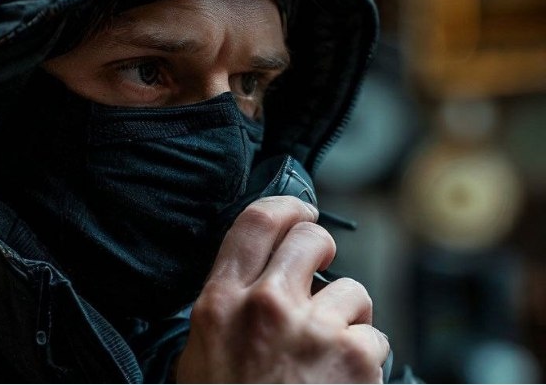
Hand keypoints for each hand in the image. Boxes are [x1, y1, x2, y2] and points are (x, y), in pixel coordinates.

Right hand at [176, 196, 389, 382]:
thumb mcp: (199, 354)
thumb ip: (222, 308)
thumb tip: (251, 279)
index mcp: (220, 302)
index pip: (257, 221)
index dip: (287, 206)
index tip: (301, 210)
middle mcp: (266, 305)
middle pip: (311, 238)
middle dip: (322, 252)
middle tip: (319, 277)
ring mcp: (314, 329)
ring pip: (352, 290)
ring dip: (346, 317)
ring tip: (326, 354)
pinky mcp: (356, 358)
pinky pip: (374, 336)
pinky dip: (365, 357)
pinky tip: (342, 382)